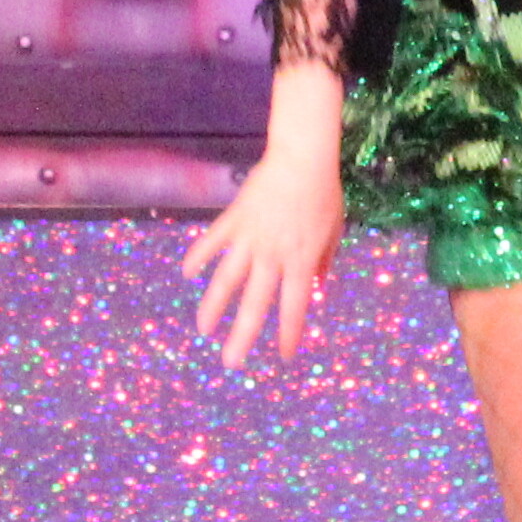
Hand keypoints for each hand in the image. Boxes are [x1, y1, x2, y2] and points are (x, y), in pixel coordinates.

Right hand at [183, 141, 345, 368]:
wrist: (302, 158)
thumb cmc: (323, 195)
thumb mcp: (333, 231)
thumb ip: (325, 262)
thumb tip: (318, 287)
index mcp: (301, 261)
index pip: (294, 308)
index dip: (288, 335)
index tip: (283, 357)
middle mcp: (273, 256)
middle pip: (255, 304)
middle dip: (243, 336)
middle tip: (231, 363)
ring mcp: (250, 238)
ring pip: (227, 279)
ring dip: (213, 306)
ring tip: (203, 330)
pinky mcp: (233, 220)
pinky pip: (212, 242)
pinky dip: (198, 257)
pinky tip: (187, 273)